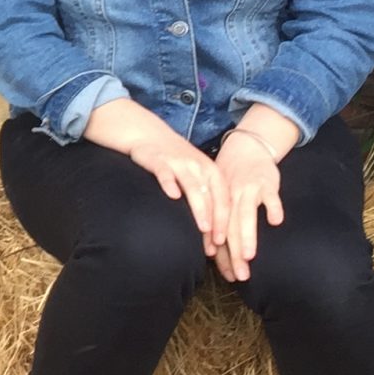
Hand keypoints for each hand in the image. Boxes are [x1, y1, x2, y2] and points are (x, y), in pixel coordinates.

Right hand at [127, 125, 228, 251]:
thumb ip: (205, 195)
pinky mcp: (159, 160)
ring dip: (200, 208)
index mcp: (210, 170)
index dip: (226, 220)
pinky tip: (172, 196)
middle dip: (216, 220)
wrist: (147, 133)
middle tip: (217, 241)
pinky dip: (170, 184)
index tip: (225, 241)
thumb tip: (212, 230)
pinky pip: (165, 173)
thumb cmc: (174, 160)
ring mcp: (178, 162)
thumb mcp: (195, 173)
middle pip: (212, 196)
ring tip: (203, 227)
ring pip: (193, 187)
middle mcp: (198, 166)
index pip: (223, 198)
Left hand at [210, 123, 289, 282]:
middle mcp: (231, 199)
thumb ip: (221, 223)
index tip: (228, 277)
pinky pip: (270, 195)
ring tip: (249, 256)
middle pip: (231, 230)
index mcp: (219, 205)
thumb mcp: (221, 198)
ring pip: (246, 215)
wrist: (246, 148)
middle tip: (240, 276)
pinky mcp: (266, 183)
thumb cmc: (231, 180)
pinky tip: (275, 221)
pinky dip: (273, 206)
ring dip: (247, 235)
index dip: (223, 256)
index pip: (219, 235)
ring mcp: (248, 190)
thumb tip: (214, 254)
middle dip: (235, 254)